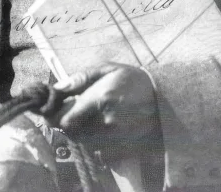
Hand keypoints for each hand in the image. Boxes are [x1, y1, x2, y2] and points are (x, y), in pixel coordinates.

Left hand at [46, 63, 162, 161]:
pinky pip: (98, 151)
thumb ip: (81, 78)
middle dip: (68, 122)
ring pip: (84, 142)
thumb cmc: (135, 81)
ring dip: (81, 131)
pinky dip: (95, 141)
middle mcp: (106, 123)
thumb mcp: (109, 69)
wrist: (166, 102)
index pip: (65, 120)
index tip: (53, 109)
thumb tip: (57, 88)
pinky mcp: (122, 151)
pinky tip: (104, 127)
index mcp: (100, 99)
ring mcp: (115, 140)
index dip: (55, 116)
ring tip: (91, 116)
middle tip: (73, 109)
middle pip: (72, 133)